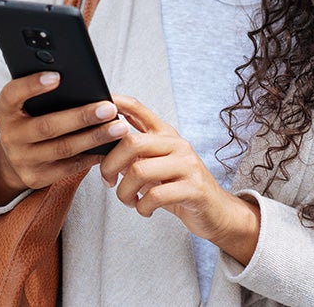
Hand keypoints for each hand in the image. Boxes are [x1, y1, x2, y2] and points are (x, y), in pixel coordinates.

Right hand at [0, 71, 129, 204]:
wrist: (15, 155)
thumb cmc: (31, 116)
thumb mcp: (27, 102)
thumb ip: (45, 91)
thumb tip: (82, 78)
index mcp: (4, 109)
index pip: (12, 94)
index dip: (32, 85)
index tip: (57, 76)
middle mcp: (10, 136)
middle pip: (47, 126)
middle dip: (82, 117)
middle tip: (109, 108)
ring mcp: (21, 159)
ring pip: (63, 149)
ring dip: (94, 138)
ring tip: (119, 128)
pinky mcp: (35, 177)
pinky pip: (69, 167)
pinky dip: (92, 156)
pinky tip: (110, 146)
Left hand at [99, 95, 260, 264]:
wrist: (215, 211)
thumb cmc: (178, 187)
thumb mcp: (157, 165)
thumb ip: (135, 154)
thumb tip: (100, 144)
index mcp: (166, 134)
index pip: (138, 109)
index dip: (117, 103)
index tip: (98, 104)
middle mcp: (177, 144)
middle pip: (131, 142)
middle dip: (110, 165)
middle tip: (108, 182)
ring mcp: (187, 165)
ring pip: (139, 171)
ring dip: (124, 193)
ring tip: (128, 200)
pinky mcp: (193, 188)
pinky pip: (155, 196)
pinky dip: (142, 207)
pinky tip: (144, 210)